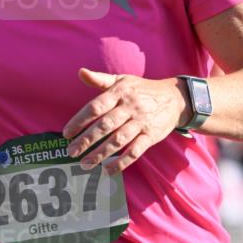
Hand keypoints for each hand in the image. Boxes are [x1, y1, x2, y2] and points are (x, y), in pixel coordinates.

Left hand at [62, 69, 190, 174]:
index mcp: (120, 93)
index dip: (79, 121)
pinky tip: (108, 170)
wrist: (175, 98)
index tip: (67, 133)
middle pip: (105, 125)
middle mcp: (130, 108)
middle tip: (71, 152)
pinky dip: (121, 162)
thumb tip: (80, 72)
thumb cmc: (143, 90)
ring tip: (85, 163)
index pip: (95, 107)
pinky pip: (135, 151)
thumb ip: (100, 80)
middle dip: (86, 140)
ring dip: (100, 153)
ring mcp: (141, 123)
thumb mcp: (123, 80)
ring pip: (118, 140)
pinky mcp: (151, 136)